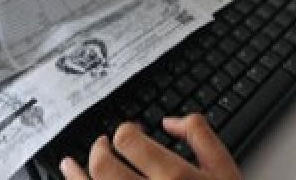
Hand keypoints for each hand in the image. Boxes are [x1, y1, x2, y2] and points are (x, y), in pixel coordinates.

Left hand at [60, 116, 242, 179]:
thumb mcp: (226, 170)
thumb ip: (200, 136)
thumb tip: (170, 122)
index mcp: (174, 177)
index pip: (128, 141)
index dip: (124, 131)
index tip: (127, 134)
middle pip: (103, 166)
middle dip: (98, 150)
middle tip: (100, 146)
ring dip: (75, 176)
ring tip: (70, 166)